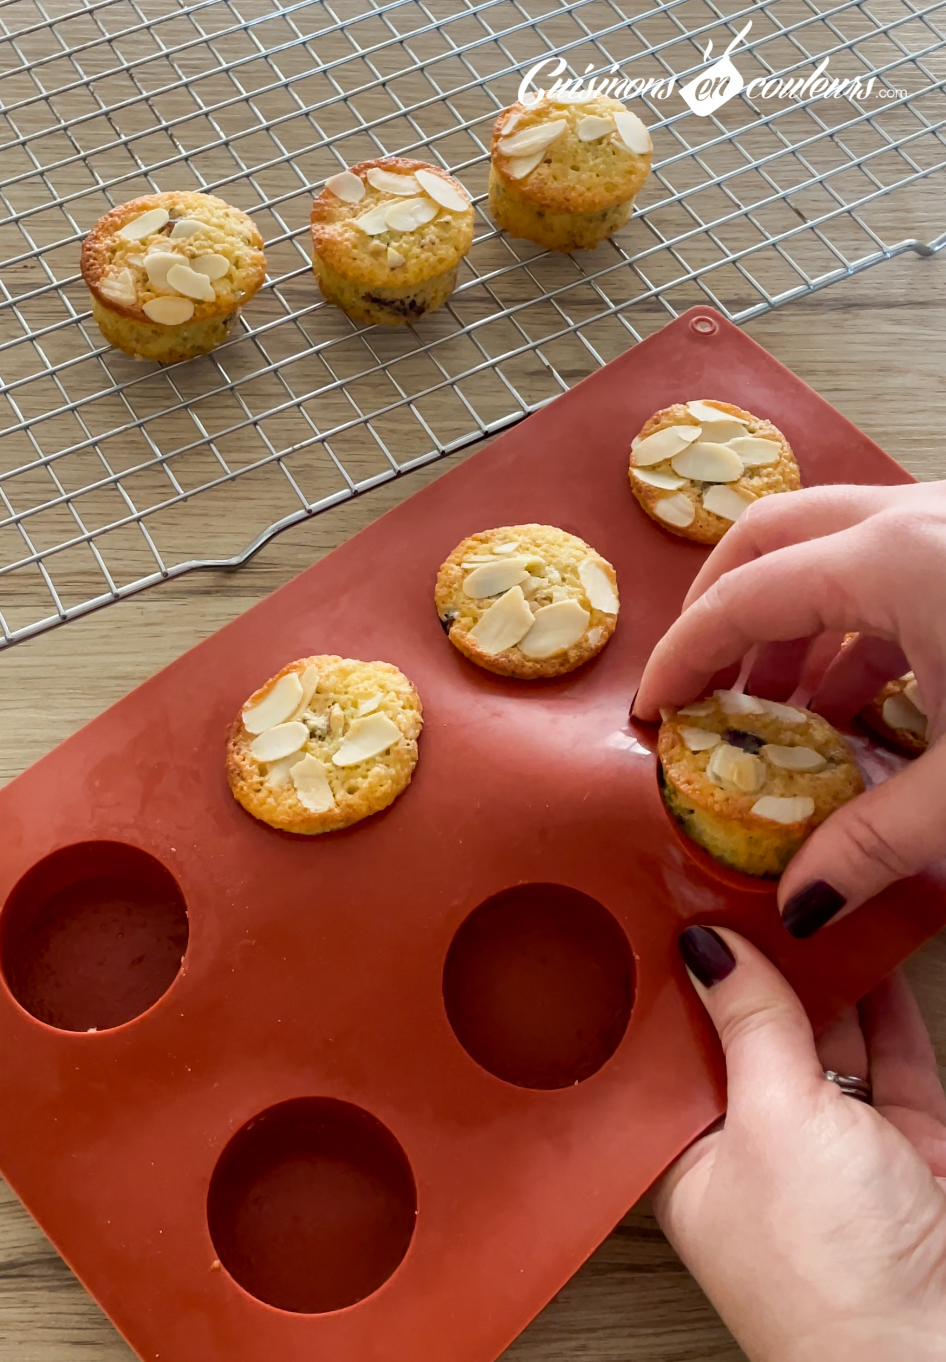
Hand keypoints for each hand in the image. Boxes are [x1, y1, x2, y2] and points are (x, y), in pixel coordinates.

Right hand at [633, 483, 945, 932]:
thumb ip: (870, 843)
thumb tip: (800, 903)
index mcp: (896, 560)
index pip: (740, 597)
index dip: (682, 657)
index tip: (652, 712)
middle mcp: (916, 517)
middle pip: (768, 535)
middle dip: (720, 612)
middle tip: (701, 691)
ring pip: (830, 547)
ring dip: (791, 624)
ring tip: (780, 717)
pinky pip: (889, 566)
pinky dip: (855, 627)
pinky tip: (863, 709)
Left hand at [653, 926, 945, 1361]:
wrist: (934, 1350)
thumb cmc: (829, 1274)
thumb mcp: (773, 1120)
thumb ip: (749, 1025)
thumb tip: (709, 949)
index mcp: (688, 1158)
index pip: (674, 1050)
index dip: (681, 982)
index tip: (682, 910)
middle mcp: (754, 1152)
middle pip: (750, 1038)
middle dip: (757, 970)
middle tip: (750, 890)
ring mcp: (832, 1150)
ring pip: (822, 1042)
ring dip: (823, 979)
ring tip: (805, 904)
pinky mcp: (900, 1148)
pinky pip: (887, 1060)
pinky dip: (883, 1007)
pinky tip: (869, 951)